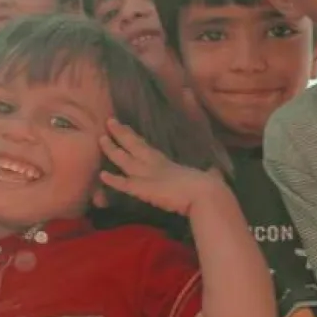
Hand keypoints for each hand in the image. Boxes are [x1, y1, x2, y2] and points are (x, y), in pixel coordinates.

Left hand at [99, 118, 220, 215]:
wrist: (207, 194)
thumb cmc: (209, 186)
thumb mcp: (208, 175)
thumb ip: (208, 172)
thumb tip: (215, 171)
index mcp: (168, 163)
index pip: (147, 148)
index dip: (135, 139)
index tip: (126, 129)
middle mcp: (155, 165)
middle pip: (134, 146)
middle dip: (121, 134)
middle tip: (109, 122)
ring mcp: (148, 176)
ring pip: (125, 160)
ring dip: (112, 150)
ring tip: (101, 139)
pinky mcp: (144, 189)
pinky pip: (124, 184)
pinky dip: (113, 180)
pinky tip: (101, 175)